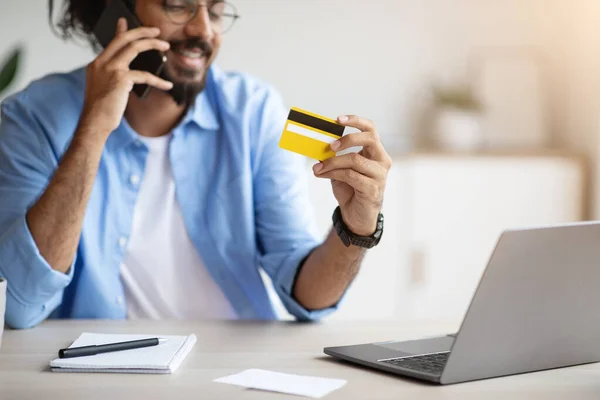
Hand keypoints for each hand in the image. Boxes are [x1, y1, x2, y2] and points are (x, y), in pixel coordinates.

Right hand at [79, 18, 172, 137]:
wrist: (95, 123)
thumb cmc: (102, 111)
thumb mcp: (106, 89)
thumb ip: (115, 77)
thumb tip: (129, 73)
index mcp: (96, 64)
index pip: (112, 42)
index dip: (121, 31)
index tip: (125, 22)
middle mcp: (101, 63)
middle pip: (123, 39)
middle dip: (141, 31)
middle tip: (155, 31)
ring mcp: (110, 69)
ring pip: (134, 47)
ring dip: (152, 44)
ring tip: (165, 46)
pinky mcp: (121, 79)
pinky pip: (145, 75)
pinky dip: (158, 81)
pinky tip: (167, 85)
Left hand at [313, 115, 391, 235]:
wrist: (356, 215)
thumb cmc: (350, 189)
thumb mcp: (341, 168)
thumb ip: (334, 156)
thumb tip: (316, 144)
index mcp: (376, 152)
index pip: (371, 129)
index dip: (356, 121)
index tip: (338, 119)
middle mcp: (382, 160)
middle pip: (369, 139)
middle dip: (347, 139)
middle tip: (329, 145)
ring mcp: (380, 175)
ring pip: (355, 159)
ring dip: (332, 162)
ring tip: (318, 167)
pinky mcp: (372, 188)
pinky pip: (350, 175)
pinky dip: (333, 173)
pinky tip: (322, 174)